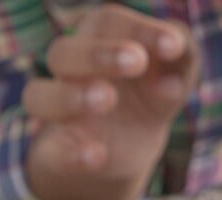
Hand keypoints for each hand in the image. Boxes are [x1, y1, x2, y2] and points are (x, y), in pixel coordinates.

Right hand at [23, 5, 198, 199]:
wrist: (129, 149)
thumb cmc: (150, 95)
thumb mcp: (174, 76)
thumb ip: (182, 64)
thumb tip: (169, 83)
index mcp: (100, 42)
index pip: (108, 23)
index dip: (140, 29)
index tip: (173, 46)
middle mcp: (72, 73)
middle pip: (63, 52)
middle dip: (99, 54)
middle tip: (137, 61)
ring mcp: (62, 114)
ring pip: (39, 96)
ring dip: (71, 96)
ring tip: (108, 99)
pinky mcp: (60, 152)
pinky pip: (52, 151)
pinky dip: (72, 154)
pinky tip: (97, 155)